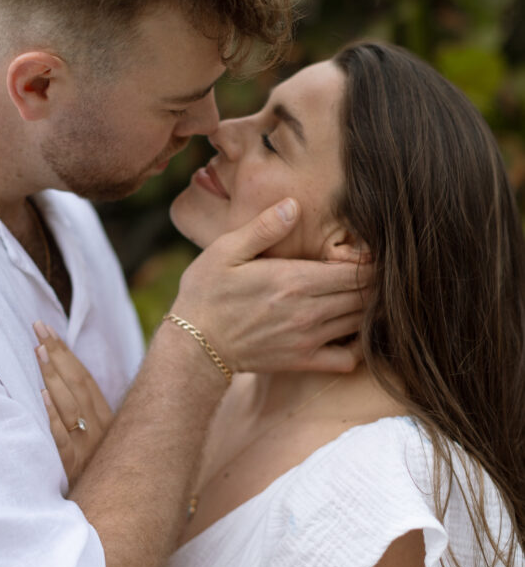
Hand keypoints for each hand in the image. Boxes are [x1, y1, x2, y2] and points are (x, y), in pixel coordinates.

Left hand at [33, 322, 112, 486]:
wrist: (115, 515)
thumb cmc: (102, 477)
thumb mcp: (101, 446)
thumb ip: (87, 419)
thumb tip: (64, 387)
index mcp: (105, 420)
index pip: (84, 378)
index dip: (66, 353)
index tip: (48, 330)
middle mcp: (98, 430)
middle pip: (77, 385)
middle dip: (56, 354)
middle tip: (37, 328)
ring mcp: (87, 449)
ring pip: (69, 406)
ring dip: (53, 377)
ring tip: (38, 351)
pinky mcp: (74, 469)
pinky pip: (62, 440)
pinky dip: (53, 417)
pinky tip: (41, 397)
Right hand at [172, 199, 370, 374]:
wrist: (194, 345)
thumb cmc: (206, 293)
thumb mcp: (225, 251)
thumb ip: (263, 227)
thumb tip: (293, 205)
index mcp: (295, 280)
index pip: (355, 270)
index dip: (369, 261)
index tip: (367, 253)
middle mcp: (309, 310)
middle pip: (364, 295)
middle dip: (373, 283)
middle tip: (370, 272)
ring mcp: (308, 339)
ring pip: (361, 322)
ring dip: (369, 308)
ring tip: (363, 294)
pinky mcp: (303, 361)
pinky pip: (348, 359)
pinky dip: (359, 346)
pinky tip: (349, 331)